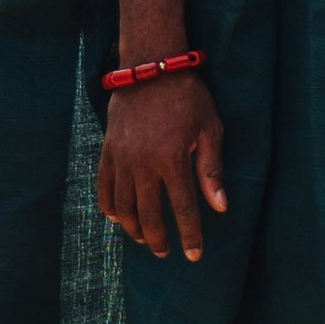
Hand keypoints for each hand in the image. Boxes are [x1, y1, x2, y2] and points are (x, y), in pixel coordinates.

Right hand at [97, 74, 228, 262]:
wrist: (150, 68)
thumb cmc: (188, 97)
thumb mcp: (210, 130)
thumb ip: (211, 170)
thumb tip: (220, 207)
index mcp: (173, 160)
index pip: (183, 209)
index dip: (190, 235)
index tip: (193, 255)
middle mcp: (144, 165)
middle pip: (149, 214)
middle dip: (158, 238)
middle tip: (165, 252)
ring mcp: (122, 159)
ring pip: (124, 205)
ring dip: (133, 227)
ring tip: (143, 239)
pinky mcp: (108, 151)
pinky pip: (104, 186)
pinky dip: (109, 206)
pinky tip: (117, 218)